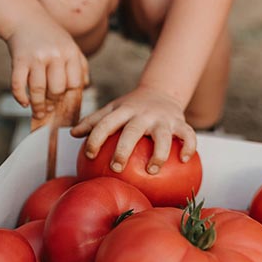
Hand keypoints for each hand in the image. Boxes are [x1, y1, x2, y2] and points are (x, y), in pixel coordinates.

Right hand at [5, 11, 88, 120]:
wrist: (25, 18)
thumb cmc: (50, 36)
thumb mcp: (70, 45)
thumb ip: (80, 64)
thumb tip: (85, 86)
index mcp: (70, 53)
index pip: (74, 83)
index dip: (69, 96)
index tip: (64, 103)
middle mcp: (55, 55)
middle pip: (57, 89)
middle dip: (53, 102)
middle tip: (50, 109)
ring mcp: (36, 57)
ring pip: (38, 89)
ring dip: (38, 106)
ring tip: (39, 113)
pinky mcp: (19, 59)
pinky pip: (18, 84)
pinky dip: (20, 97)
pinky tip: (24, 103)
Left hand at [70, 85, 196, 174]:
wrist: (161, 91)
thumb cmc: (131, 107)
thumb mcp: (112, 109)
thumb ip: (94, 121)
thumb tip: (72, 133)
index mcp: (124, 110)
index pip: (106, 122)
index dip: (96, 137)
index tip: (89, 155)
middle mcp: (143, 113)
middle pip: (132, 131)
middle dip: (123, 149)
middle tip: (115, 167)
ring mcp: (163, 118)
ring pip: (163, 136)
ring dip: (158, 153)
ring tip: (151, 170)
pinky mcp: (180, 122)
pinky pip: (188, 135)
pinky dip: (189, 147)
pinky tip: (184, 161)